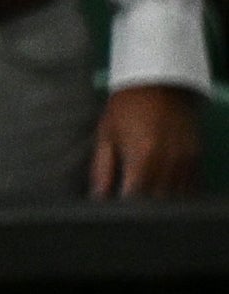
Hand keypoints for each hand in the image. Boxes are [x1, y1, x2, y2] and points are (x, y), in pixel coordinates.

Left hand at [95, 83, 205, 199]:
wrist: (158, 82)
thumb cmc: (126, 107)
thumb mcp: (107, 135)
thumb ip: (102, 169)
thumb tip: (97, 197)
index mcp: (143, 157)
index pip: (135, 198)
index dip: (124, 209)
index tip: (116, 212)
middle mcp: (168, 162)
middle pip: (157, 201)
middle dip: (142, 208)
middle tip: (129, 209)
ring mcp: (185, 160)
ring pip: (176, 197)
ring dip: (160, 202)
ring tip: (144, 202)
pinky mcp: (196, 157)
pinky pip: (190, 186)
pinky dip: (177, 193)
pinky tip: (163, 192)